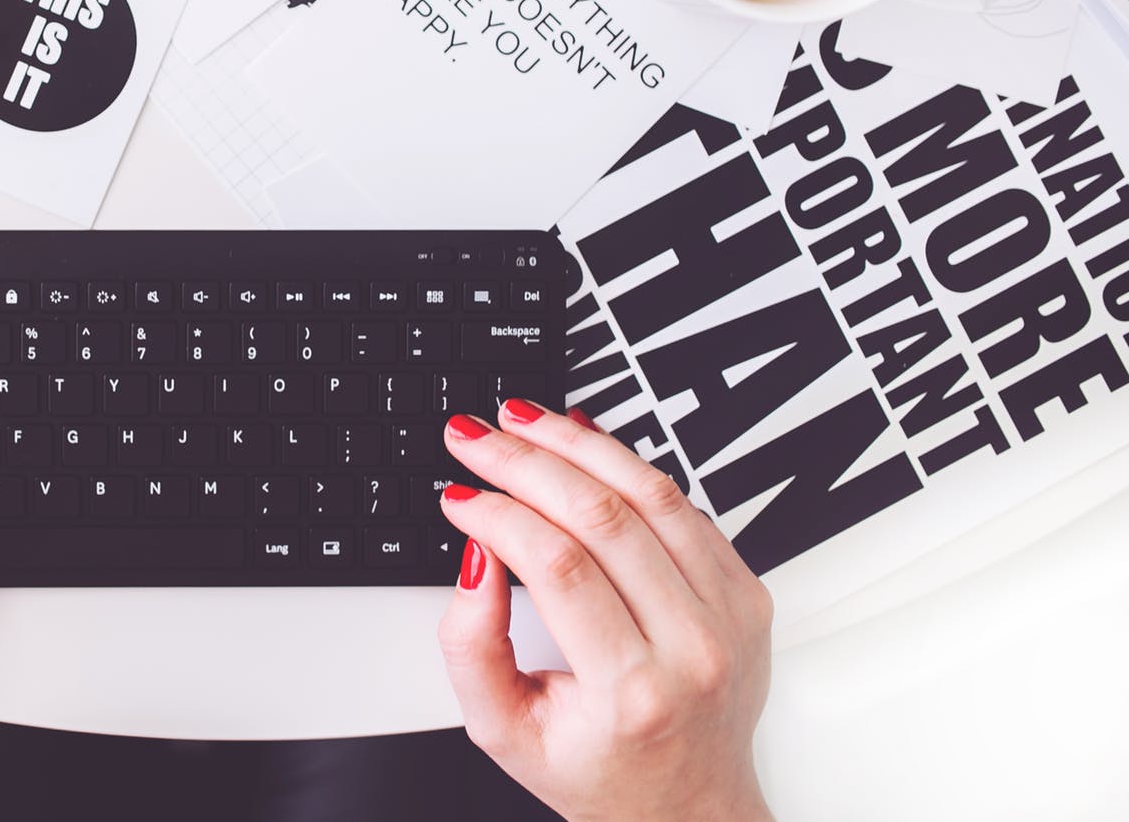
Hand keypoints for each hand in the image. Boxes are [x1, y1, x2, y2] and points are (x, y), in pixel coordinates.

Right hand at [435, 401, 773, 821]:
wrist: (689, 807)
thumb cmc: (598, 770)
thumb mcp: (504, 731)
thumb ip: (471, 646)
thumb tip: (476, 555)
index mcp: (633, 693)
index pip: (558, 567)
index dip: (498, 514)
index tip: (458, 494)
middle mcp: (694, 649)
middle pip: (603, 517)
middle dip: (525, 461)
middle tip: (475, 437)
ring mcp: (730, 617)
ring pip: (651, 495)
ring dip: (576, 444)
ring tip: (522, 420)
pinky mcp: (745, 593)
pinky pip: (683, 506)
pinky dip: (628, 464)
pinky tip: (581, 441)